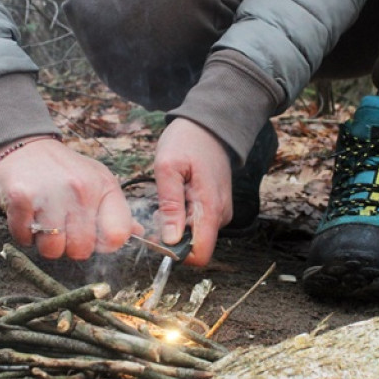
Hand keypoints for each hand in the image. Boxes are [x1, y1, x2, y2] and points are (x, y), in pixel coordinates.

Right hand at [0, 137, 138, 259]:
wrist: (24, 146)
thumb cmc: (64, 170)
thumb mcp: (97, 181)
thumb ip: (116, 210)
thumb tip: (139, 232)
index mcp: (105, 187)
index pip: (117, 235)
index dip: (104, 245)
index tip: (93, 237)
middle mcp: (81, 189)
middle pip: (81, 249)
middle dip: (70, 247)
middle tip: (62, 228)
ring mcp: (51, 194)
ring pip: (52, 249)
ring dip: (44, 242)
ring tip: (44, 221)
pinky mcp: (22, 197)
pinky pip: (24, 238)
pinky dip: (22, 233)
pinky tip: (27, 215)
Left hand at [153, 118, 232, 265]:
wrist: (209, 125)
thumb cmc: (187, 141)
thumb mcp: (168, 167)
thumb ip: (170, 205)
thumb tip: (171, 239)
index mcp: (210, 208)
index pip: (200, 253)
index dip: (176, 252)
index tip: (158, 234)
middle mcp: (221, 215)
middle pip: (195, 247)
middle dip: (172, 236)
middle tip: (158, 210)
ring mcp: (220, 212)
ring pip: (195, 236)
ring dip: (177, 225)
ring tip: (168, 198)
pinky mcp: (217, 208)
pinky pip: (198, 224)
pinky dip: (183, 217)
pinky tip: (177, 196)